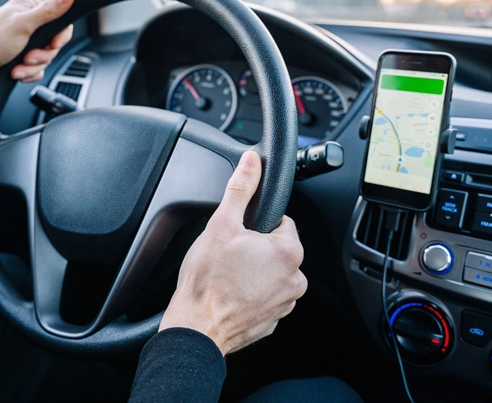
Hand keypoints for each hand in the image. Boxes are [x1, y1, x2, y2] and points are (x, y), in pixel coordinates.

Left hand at [0, 0, 75, 91]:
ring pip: (45, 58)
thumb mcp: (23, 25)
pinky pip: (36, 68)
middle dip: (42, 56)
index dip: (59, 38)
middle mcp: (27, 21)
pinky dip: (28, 73)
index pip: (61, 21)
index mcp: (28, 7)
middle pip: (54, 43)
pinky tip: (16, 72)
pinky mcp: (19, 55)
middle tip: (28, 57)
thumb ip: (49, 10)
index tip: (51, 45)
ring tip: (17, 66)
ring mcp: (23, 40)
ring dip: (33, 66)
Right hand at [159, 151, 306, 354]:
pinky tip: (230, 293)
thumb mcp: (221, 224)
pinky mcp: (274, 320)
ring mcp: (286, 302)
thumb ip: (240, 188)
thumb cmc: (207, 281)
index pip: (282, 222)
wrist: (196, 328)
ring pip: (271, 273)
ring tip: (228, 276)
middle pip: (276, 248)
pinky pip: (265, 296)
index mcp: (289, 251)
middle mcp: (295, 278)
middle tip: (229, 256)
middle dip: (255, 248)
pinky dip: (251, 293)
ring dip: (254, 271)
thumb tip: (251, 161)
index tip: (238, 235)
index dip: (256, 224)